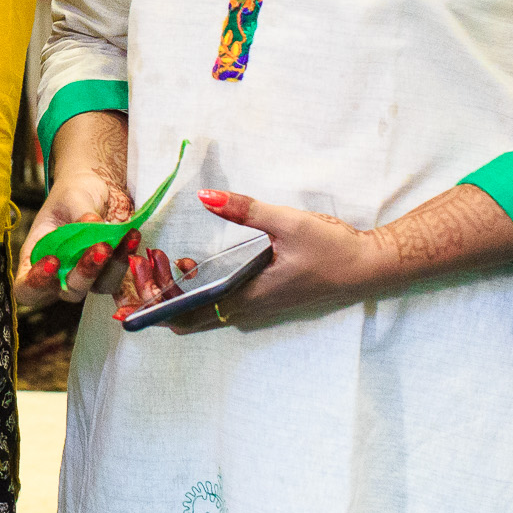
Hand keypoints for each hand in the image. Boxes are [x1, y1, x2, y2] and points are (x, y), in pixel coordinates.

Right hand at [11, 111, 133, 306]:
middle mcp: (60, 273)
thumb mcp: (72, 197)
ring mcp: (87, 274)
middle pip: (68, 291)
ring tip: (119, 238)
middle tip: (99, 248)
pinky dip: (127, 257)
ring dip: (111, 267)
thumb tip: (92, 225)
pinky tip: (131, 236)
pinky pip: (120, 275)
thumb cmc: (74, 192)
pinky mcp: (110, 271)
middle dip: (84, 273)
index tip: (53, 261)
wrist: (99, 187)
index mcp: (37, 256)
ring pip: (98, 286)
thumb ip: (80, 214)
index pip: (27, 287)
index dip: (36, 283)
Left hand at [116, 189, 383, 332]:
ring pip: (196, 310)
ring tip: (160, 258)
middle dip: (156, 292)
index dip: (155, 299)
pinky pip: (212, 301)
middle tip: (146, 258)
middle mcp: (244, 309)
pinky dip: (191, 288)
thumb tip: (205, 197)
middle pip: (183, 316)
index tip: (145, 267)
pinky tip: (188, 262)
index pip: (184, 315)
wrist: (367, 266)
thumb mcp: (287, 223)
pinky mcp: (258, 297)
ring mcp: (251, 305)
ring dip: (171, 290)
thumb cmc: (331, 249)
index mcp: (245, 298)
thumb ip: (245, 210)